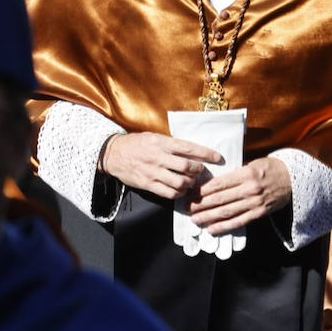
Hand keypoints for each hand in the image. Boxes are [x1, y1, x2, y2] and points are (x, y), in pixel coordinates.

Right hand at [101, 133, 222, 200]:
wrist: (114, 154)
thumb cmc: (137, 143)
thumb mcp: (154, 137)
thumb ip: (171, 144)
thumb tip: (192, 151)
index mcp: (162, 143)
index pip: (189, 148)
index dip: (206, 154)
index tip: (217, 158)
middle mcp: (159, 157)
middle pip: (187, 167)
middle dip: (198, 170)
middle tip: (201, 171)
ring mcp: (153, 172)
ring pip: (180, 182)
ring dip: (190, 183)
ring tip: (191, 181)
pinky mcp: (148, 184)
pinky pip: (169, 193)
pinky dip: (179, 193)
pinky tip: (181, 190)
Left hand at [188, 157, 291, 234]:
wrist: (293, 178)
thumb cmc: (270, 168)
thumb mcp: (253, 163)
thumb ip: (236, 172)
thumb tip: (214, 181)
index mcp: (246, 173)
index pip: (219, 183)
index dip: (203, 190)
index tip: (191, 193)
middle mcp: (249, 189)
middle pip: (220, 198)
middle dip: (201, 204)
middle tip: (187, 208)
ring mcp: (255, 203)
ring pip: (227, 212)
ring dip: (209, 217)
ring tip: (195, 220)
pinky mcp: (259, 213)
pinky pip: (239, 222)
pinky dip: (224, 226)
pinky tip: (212, 229)